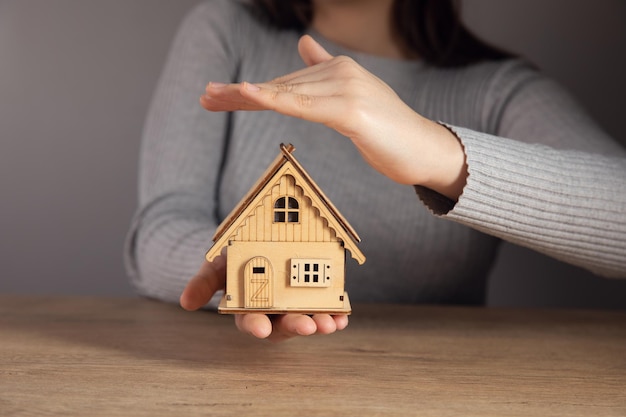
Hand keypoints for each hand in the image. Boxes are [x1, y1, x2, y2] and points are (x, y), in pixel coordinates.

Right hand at [179, 253, 348, 341]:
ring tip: (331, 323)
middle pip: (283, 326)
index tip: (260, 328)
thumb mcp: (217, 265)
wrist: (254, 243)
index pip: (249, 321)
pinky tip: (343, 317)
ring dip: (319, 324)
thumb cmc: (233, 257)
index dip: (255, 325)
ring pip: (306, 321)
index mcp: (247, 308)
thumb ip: (204, 283)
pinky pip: (324, 310)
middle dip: (296, 327)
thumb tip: (186, 302)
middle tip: (308, 325)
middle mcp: (272, 313)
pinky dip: (335, 315)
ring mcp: (293, 307)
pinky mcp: (312, 298)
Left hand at [200, 35, 466, 199]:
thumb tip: (305, 45)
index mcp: (339, 70)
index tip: (217, 96)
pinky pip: (305, 106)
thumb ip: (327, 73)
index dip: (250, 92)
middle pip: (280, 86)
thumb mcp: (352, 100)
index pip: (286, 82)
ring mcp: (347, 88)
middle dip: (239, 95)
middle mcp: (340, 72)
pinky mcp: (352, 109)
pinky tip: (250, 94)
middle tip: (204, 98)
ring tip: (213, 97)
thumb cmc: (389, 131)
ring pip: (287, 94)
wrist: (425, 150)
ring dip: (246, 96)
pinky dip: (276, 100)